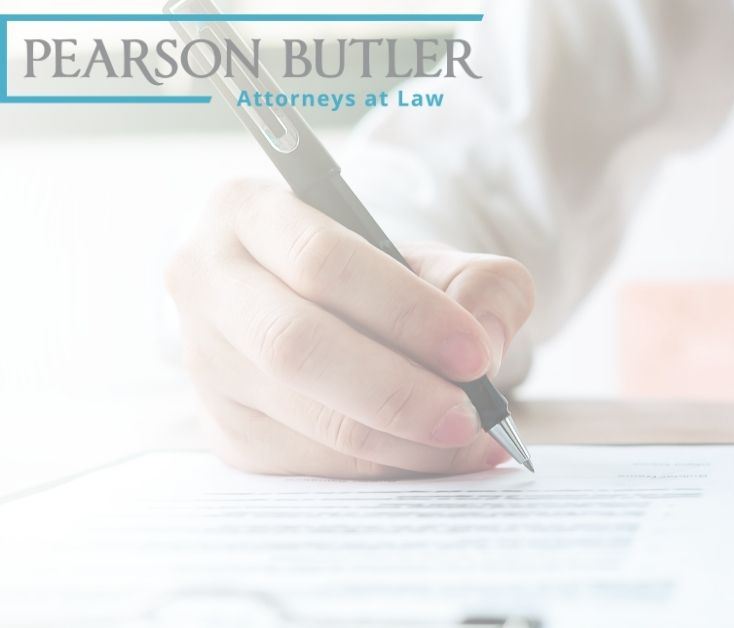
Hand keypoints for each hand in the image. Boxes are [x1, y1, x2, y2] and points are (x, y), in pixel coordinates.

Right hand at [166, 180, 535, 477]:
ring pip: (301, 413)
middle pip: (296, 346)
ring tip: (469, 440)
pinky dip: (384, 465)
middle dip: (396, 389)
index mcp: (246, 211)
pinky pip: (309, 462)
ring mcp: (205, 364)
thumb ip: (481, 284)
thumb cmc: (374, 279)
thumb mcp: (432, 258)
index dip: (403, 312)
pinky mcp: (226, 432)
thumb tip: (486, 344)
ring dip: (398, 438)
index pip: (322, 261)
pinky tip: (435, 458)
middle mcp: (206, 284)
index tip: (473, 353)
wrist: (316, 314)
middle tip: (470, 414)